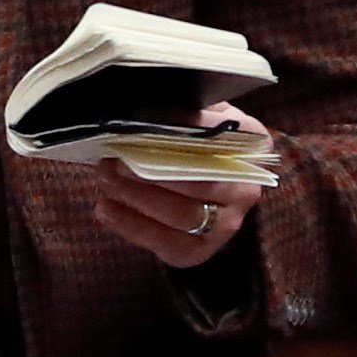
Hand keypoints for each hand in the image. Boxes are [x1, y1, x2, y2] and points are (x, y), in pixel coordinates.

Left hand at [91, 108, 269, 270]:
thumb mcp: (198, 113)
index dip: (189, 132)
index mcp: (251, 147)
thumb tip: (151, 106)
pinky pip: (169, 245)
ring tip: (105, 179)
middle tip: (114, 160)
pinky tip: (106, 208)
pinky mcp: (200, 250)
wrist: (201, 178)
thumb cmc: (195, 140)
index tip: (150, 123)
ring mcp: (226, 224)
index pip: (223, 138)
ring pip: (184, 216)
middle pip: (201, 184)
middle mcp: (246, 189)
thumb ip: (186, 108)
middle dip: (153, 172)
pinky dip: (133, 227)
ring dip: (138, 198)